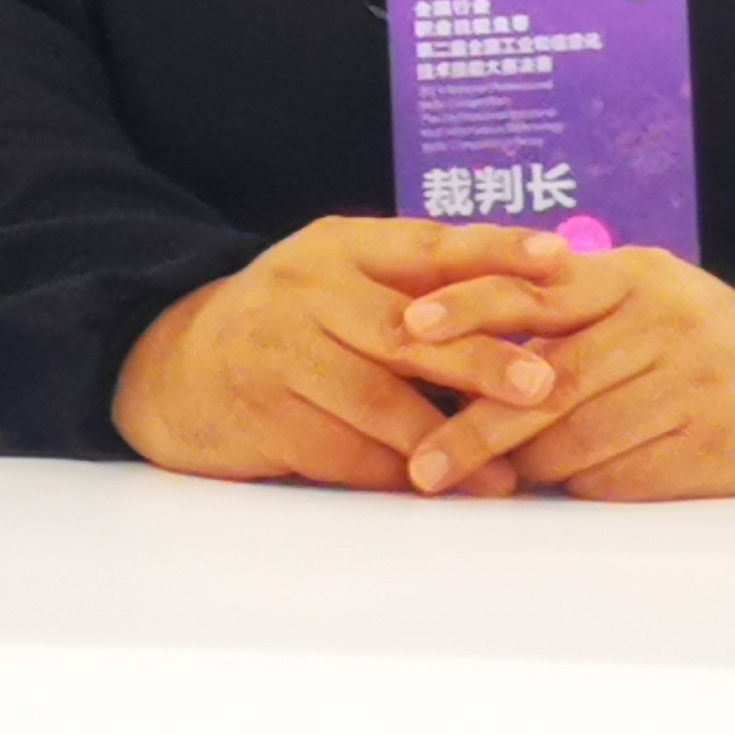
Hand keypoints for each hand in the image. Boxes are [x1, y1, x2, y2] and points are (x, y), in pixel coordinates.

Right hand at [112, 216, 574, 492]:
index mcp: (341, 246)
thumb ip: (414, 287)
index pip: (429, 243)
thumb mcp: (340, 281)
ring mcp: (281, 352)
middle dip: (483, 361)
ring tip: (503, 476)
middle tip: (546, 387)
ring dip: (447, 442)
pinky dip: (394, 476)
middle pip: (409, 329)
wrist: (175, 366)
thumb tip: (530, 308)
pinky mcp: (263, 415)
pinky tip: (436, 491)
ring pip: (378, 401)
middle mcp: (309, 290)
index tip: (559, 258)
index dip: (496, 250)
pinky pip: (342, 453)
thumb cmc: (290, 323)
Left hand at [397, 247, 734, 500]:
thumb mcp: (639, 292)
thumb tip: (455, 336)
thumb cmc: (694, 335)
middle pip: (546, 384)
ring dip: (530, 468)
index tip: (410, 329)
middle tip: (424, 467)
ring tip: (504, 479)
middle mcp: (661, 324)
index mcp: (633, 276)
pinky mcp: (711, 447)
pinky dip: (583, 489)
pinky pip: (617, 482)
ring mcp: (690, 385)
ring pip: (576, 441)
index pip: (536, 287)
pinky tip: (576, 484)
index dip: (469, 306)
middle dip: (476, 430)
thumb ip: (563, 303)